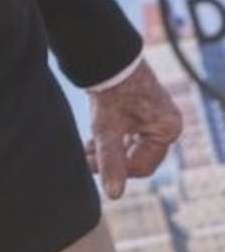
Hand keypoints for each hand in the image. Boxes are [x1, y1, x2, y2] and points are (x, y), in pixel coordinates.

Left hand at [84, 58, 182, 198]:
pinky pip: (126, 134)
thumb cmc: (110, 90)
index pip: (142, 165)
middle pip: (136, 156)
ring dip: (107, 151)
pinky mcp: (139, 110)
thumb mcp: (108, 129)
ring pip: (128, 145)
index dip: (117, 171)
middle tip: (84, 161)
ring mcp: (153, 116)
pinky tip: (90, 143)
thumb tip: (114, 195)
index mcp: (167, 129)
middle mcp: (165, 124)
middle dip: (110, 160)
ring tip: (84, 152)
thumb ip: (111, 161)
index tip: (90, 168)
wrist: (104, 57)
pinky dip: (109, 139)